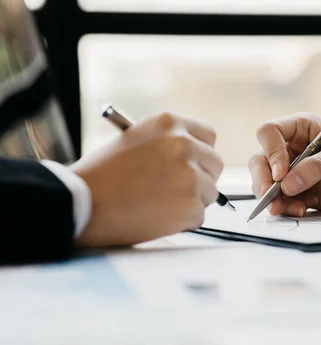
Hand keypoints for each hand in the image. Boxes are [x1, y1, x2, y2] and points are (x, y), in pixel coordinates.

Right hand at [70, 112, 223, 247]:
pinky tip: (155, 217)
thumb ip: (167, 144)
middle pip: (215, 164)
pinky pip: (199, 215)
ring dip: (191, 201)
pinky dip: (182, 221)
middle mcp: (185, 144)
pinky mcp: (191, 204)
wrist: (80, 202)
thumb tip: (196, 159)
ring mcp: (190, 175)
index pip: (208, 136)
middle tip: (177, 190)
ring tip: (157, 204)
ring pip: (209, 192)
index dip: (201, 153)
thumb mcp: (134, 140)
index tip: (194, 164)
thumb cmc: (101, 175)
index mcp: (170, 122)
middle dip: (202, 178)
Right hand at [249, 113, 320, 216]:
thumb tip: (286, 185)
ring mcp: (290, 170)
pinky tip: (303, 209)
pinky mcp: (294, 191)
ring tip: (296, 208)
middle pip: (259, 160)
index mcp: (300, 128)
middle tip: (273, 198)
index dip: (271, 152)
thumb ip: (314, 169)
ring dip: (275, 199)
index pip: (269, 133)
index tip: (282, 174)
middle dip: (264, 181)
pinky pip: (278, 200)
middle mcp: (290, 147)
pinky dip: (285, 207)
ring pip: (264, 183)